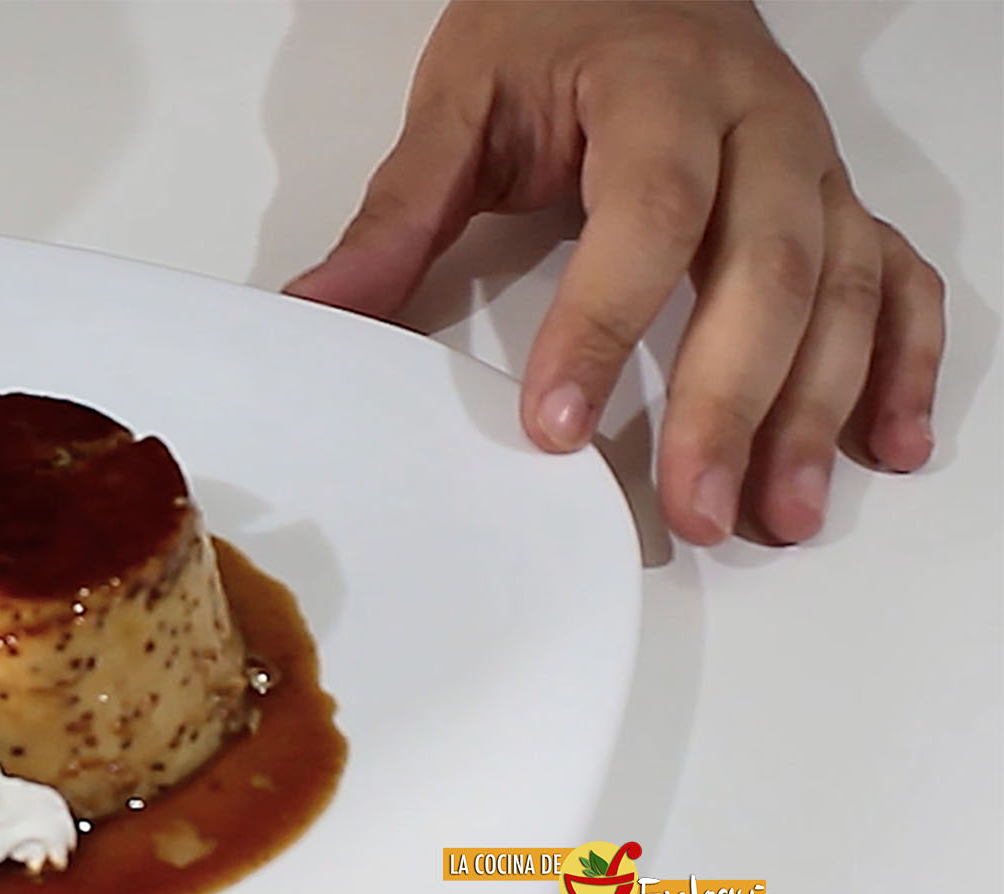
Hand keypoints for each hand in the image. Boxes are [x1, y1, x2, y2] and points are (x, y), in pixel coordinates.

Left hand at [286, 0, 944, 545]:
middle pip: (769, 268)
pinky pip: (896, 278)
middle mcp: (759, 125)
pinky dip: (900, 363)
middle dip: (731, 401)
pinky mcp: (840, 199)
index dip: (605, 322)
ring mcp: (814, 165)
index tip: (557, 425)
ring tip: (776, 516)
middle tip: (694, 510)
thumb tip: (322, 309)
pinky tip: (883, 447)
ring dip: (817, 410)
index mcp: (658, 89)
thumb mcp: (462, 99)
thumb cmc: (552, 24)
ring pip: (844, 288)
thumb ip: (401, 210)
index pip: (648, 213)